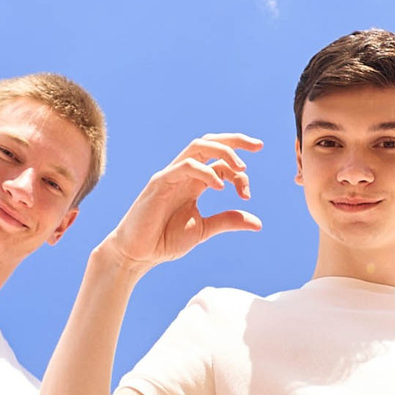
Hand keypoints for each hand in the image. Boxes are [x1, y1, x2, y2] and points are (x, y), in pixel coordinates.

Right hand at [97, 135, 262, 272]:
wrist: (136, 254)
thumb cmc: (164, 240)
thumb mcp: (203, 229)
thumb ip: (227, 221)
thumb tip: (258, 223)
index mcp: (194, 182)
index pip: (221, 163)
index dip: (240, 174)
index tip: (247, 195)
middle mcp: (183, 174)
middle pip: (209, 143)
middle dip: (235, 140)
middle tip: (258, 146)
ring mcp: (170, 175)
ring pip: (197, 146)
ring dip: (223, 151)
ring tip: (242, 167)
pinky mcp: (159, 183)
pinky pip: (185, 166)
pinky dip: (206, 172)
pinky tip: (219, 186)